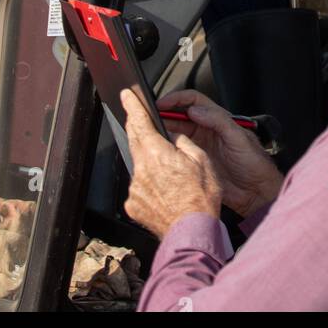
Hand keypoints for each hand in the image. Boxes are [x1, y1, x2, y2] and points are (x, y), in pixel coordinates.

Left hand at [121, 88, 221, 238]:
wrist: (192, 233)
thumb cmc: (201, 199)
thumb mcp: (201, 160)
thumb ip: (183, 142)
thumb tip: (173, 135)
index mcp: (157, 154)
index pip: (140, 122)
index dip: (132, 106)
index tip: (126, 95)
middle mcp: (141, 170)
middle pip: (134, 140)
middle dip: (136, 127)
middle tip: (139, 118)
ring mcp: (136, 189)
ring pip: (138, 165)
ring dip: (148, 161)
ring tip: (168, 172)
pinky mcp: (134, 205)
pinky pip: (139, 186)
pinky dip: (148, 183)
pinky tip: (164, 190)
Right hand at [156, 90, 283, 218]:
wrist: (256, 192)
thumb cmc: (254, 163)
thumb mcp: (238, 137)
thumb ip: (218, 121)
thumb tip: (195, 110)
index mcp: (217, 119)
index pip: (193, 101)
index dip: (177, 99)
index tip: (163, 102)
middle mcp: (205, 131)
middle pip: (179, 116)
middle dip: (164, 114)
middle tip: (150, 118)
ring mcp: (198, 147)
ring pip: (175, 134)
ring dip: (163, 131)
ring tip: (151, 132)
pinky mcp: (194, 163)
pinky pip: (176, 153)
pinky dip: (166, 150)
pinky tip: (159, 151)